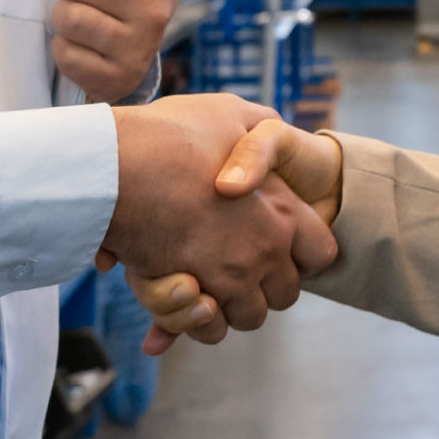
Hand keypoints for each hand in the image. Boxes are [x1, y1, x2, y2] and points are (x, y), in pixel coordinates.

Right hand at [102, 94, 336, 338]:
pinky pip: (207, 326)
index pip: (321, 253)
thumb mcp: (229, 112)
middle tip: (239, 267)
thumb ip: (258, 124)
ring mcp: (229, 277)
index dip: (304, 252)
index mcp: (283, 212)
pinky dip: (195, 319)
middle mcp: (264, 251)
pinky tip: (183, 292)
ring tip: (207, 282)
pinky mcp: (190, 295)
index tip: (283, 244)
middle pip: (285, 293)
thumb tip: (270, 124)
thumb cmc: (172, 135)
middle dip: (266, 286)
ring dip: (231, 305)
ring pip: (248, 316)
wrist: (117, 164)